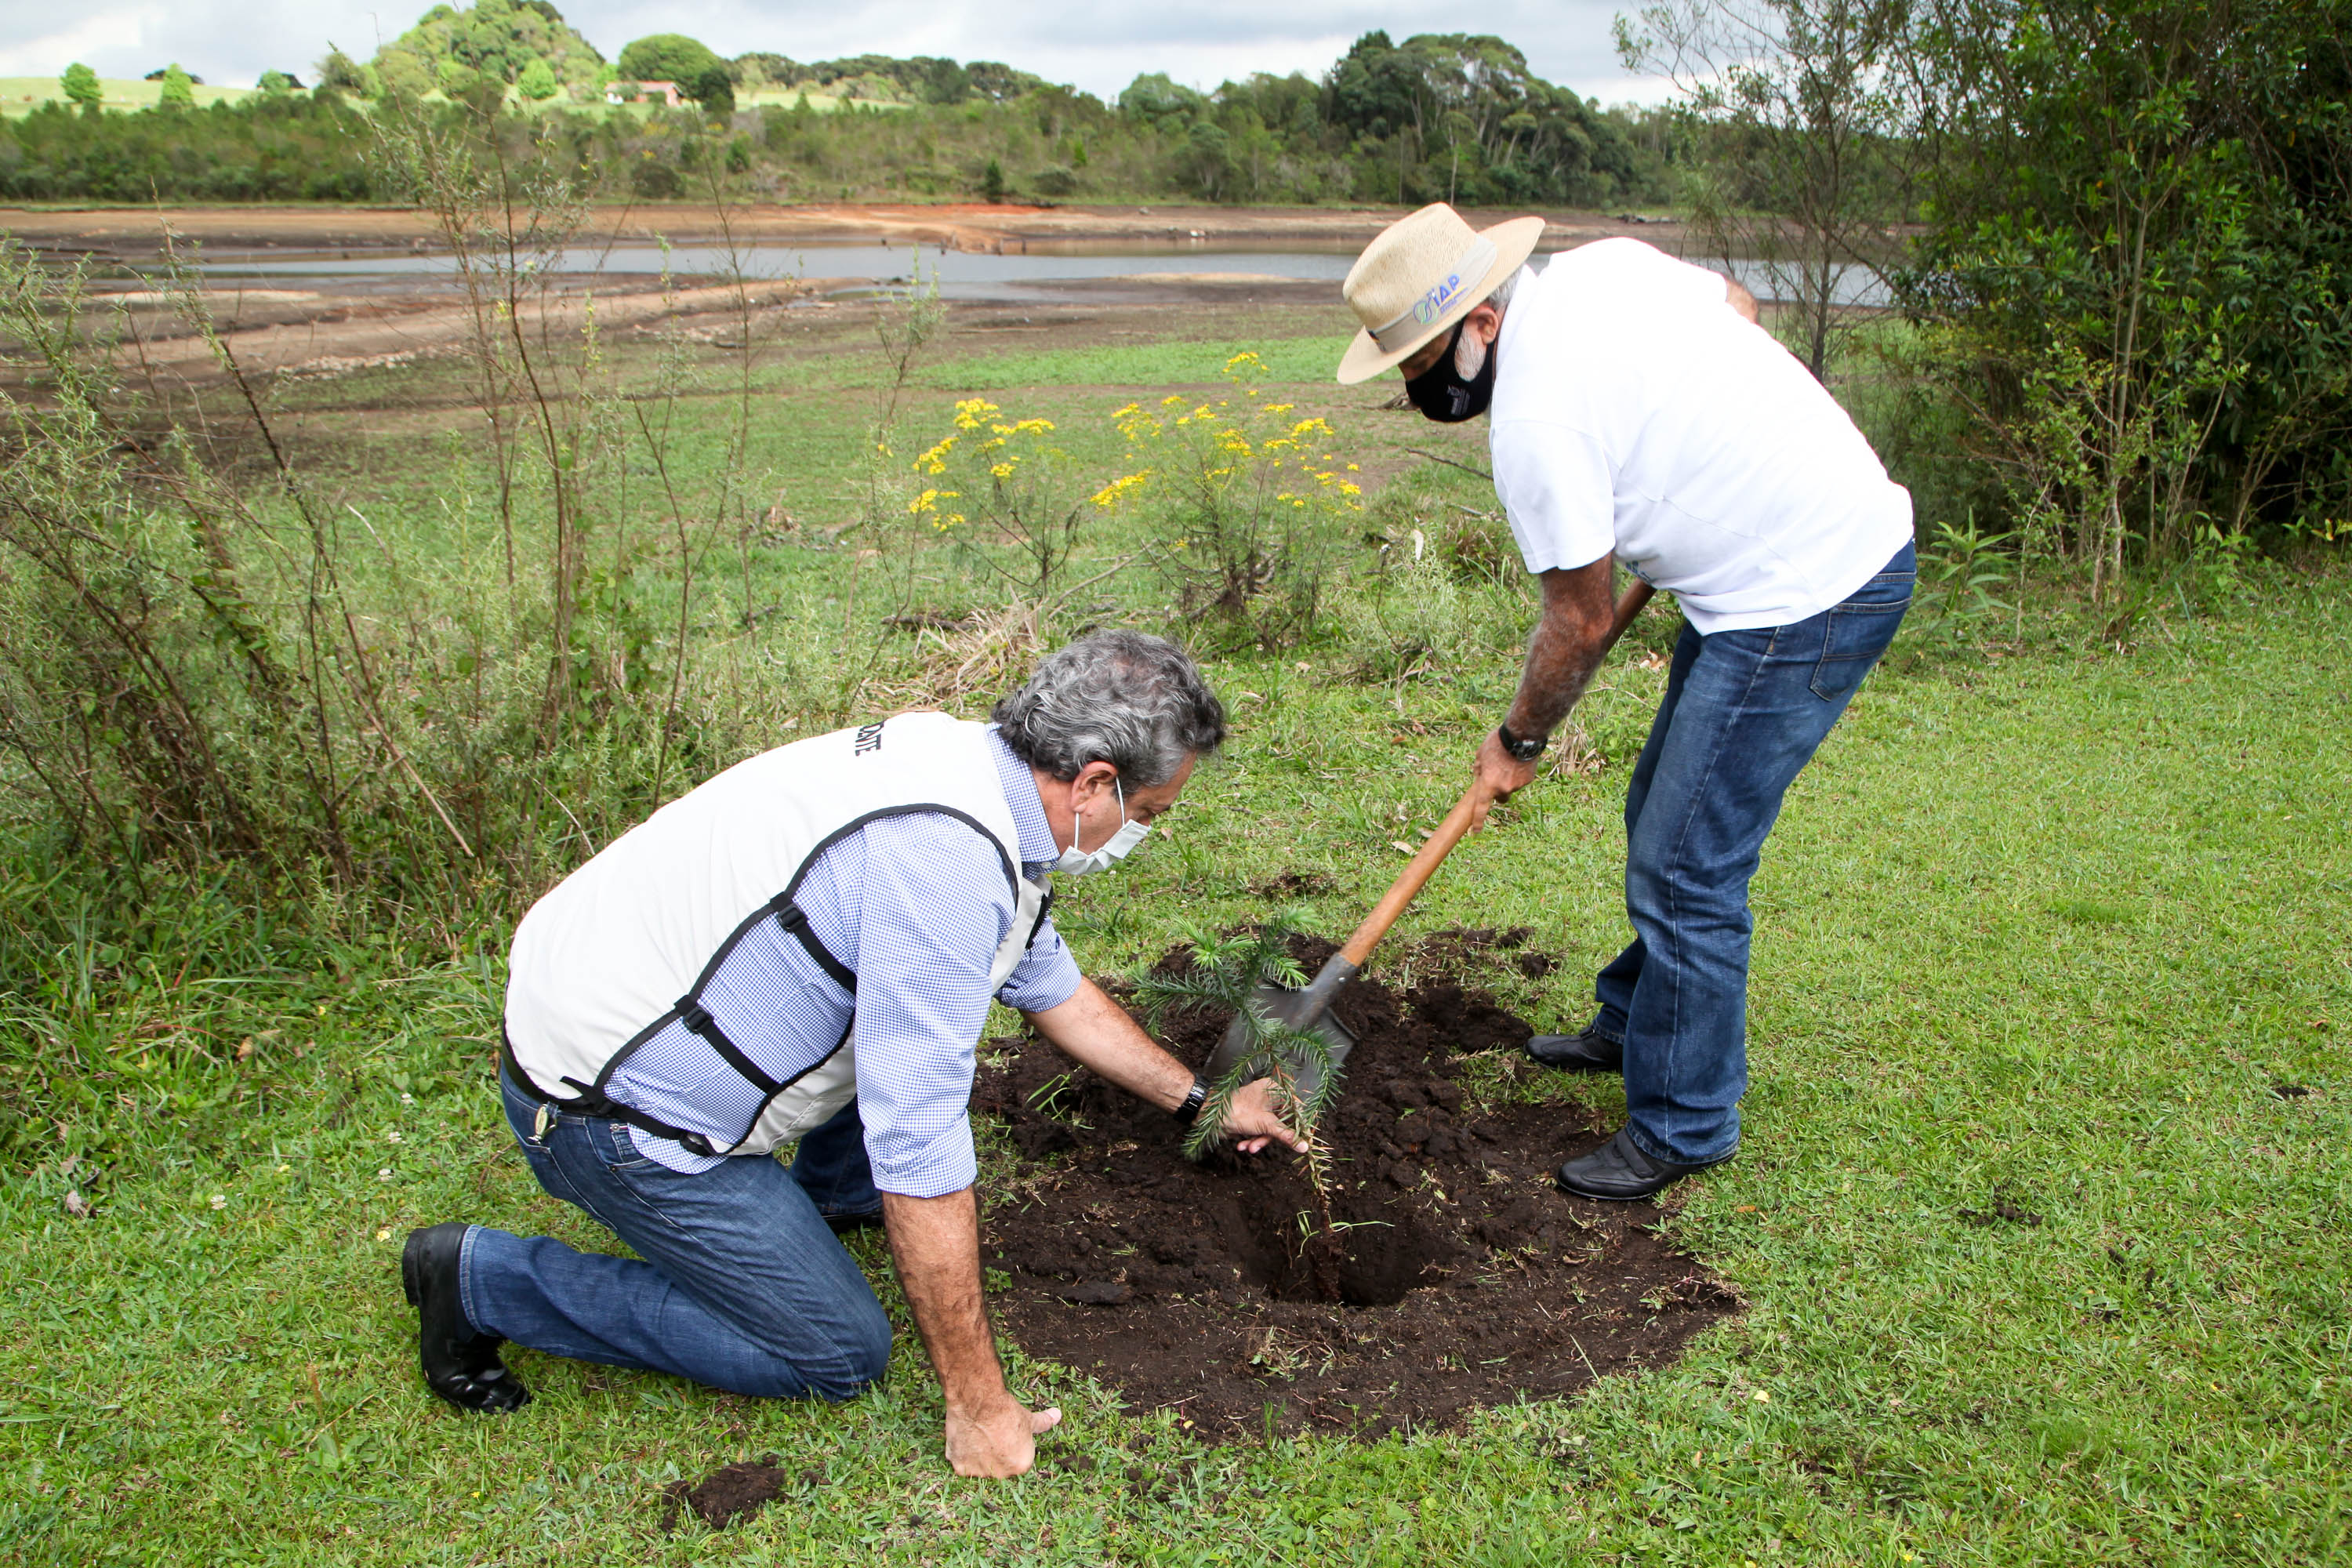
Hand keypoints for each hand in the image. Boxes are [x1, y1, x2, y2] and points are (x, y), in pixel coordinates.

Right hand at [945, 1393, 1062, 1478]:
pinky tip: (965, 1438)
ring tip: (977, 1434)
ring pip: (979, 1466)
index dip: (1011, 1447)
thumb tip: (1057, 1416)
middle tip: (991, 1434)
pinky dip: (961, 1454)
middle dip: (995, 1454)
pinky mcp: (960, 1468)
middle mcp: (1002, 1475)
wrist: (979, 1403)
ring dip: (977, 1456)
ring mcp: (980, 1473)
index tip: (1005, 1435)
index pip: (1017, 1460)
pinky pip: (961, 1464)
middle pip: (998, 1467)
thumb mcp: (1028, 1418)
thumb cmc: (1005, 1411)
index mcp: (1022, 1466)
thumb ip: (1043, 1422)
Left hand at [1217, 1078, 1304, 1154]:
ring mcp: (1260, 1105)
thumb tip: (1305, 1146)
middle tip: (1264, 1146)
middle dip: (1271, 1137)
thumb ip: (1286, 1135)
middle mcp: (1269, 1095)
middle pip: (1282, 1120)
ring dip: (1260, 1140)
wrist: (1209, 1115)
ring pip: (1270, 1127)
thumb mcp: (1265, 1125)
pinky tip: (1244, 1145)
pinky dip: (1253, 1138)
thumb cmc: (1236, 1111)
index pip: (1295, 1109)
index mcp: (1275, 1089)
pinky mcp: (1252, 1115)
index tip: (1302, 1141)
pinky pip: (1260, 1128)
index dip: (1298, 1126)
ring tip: (1250, 1147)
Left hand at [1467, 728, 1539, 832]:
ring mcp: (1517, 785)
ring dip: (1508, 779)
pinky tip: (1518, 761)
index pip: (1481, 807)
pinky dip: (1519, 774)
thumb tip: (1479, 775)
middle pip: (1500, 797)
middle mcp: (1503, 788)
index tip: (1476, 832)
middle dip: (1498, 790)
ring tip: (1509, 761)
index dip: (1478, 821)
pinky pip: (1521, 781)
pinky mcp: (1528, 780)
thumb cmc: (1497, 743)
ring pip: (1510, 787)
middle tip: (1497, 775)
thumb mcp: (1480, 754)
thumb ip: (1478, 768)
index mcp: (1488, 783)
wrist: (1521, 736)